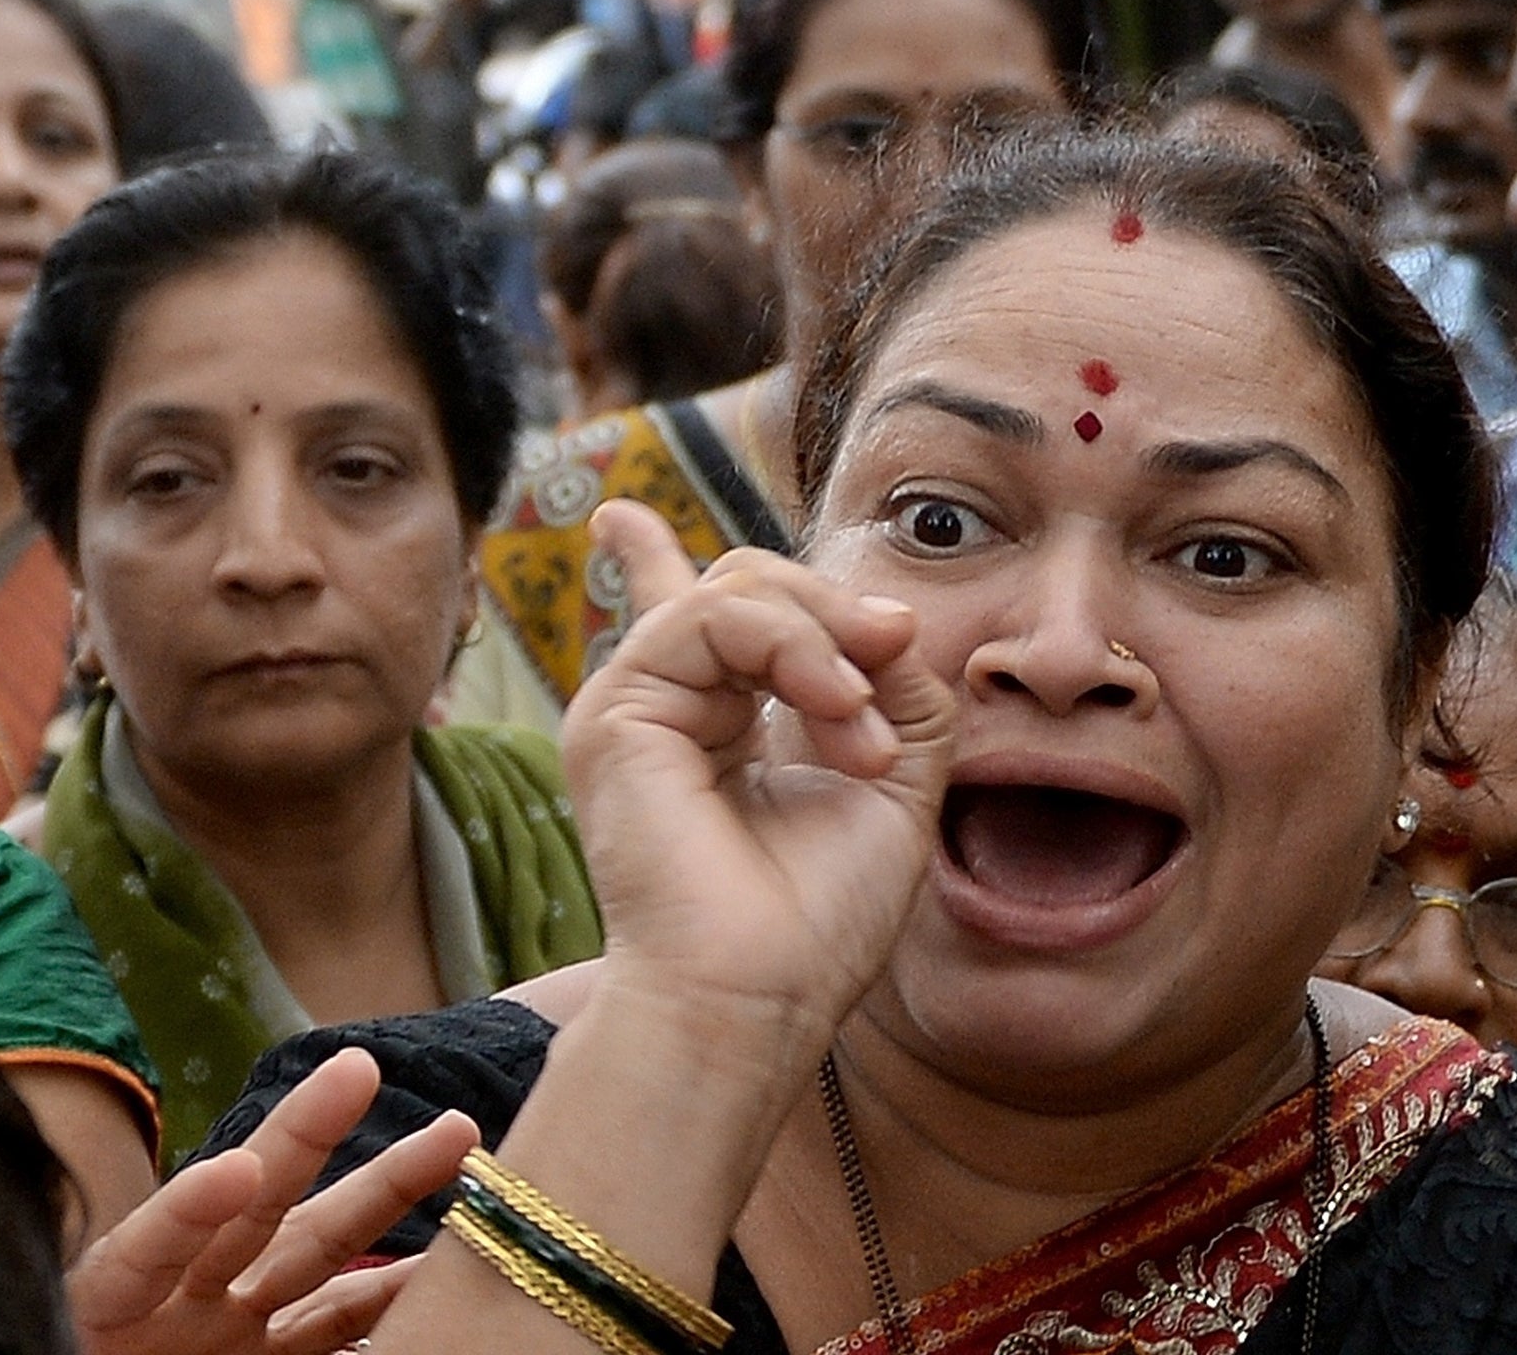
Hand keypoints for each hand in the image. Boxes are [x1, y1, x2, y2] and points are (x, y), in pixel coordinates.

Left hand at [69, 1050, 476, 1354]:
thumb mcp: (54, 1346)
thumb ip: (97, 1319)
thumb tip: (192, 1230)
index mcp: (105, 1306)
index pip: (143, 1250)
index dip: (187, 1210)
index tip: (235, 1170)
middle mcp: (177, 1304)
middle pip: (249, 1211)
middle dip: (307, 1136)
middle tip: (358, 1066)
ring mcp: (229, 1329)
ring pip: (314, 1248)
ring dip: (383, 1193)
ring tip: (454, 1135)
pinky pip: (335, 1323)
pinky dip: (388, 1293)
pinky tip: (441, 1260)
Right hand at [563, 499, 956, 1045]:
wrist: (755, 997)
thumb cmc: (819, 920)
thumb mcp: (894, 776)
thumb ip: (899, 684)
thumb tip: (887, 615)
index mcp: (716, 727)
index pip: (691, 618)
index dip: (653, 559)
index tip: (617, 519)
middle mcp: (669, 708)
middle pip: (746, 582)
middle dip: (834, 610)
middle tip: (892, 659)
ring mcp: (638, 705)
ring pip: (738, 588)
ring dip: (827, 643)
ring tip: (864, 728)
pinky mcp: (619, 711)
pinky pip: (712, 615)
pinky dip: (794, 648)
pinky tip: (836, 710)